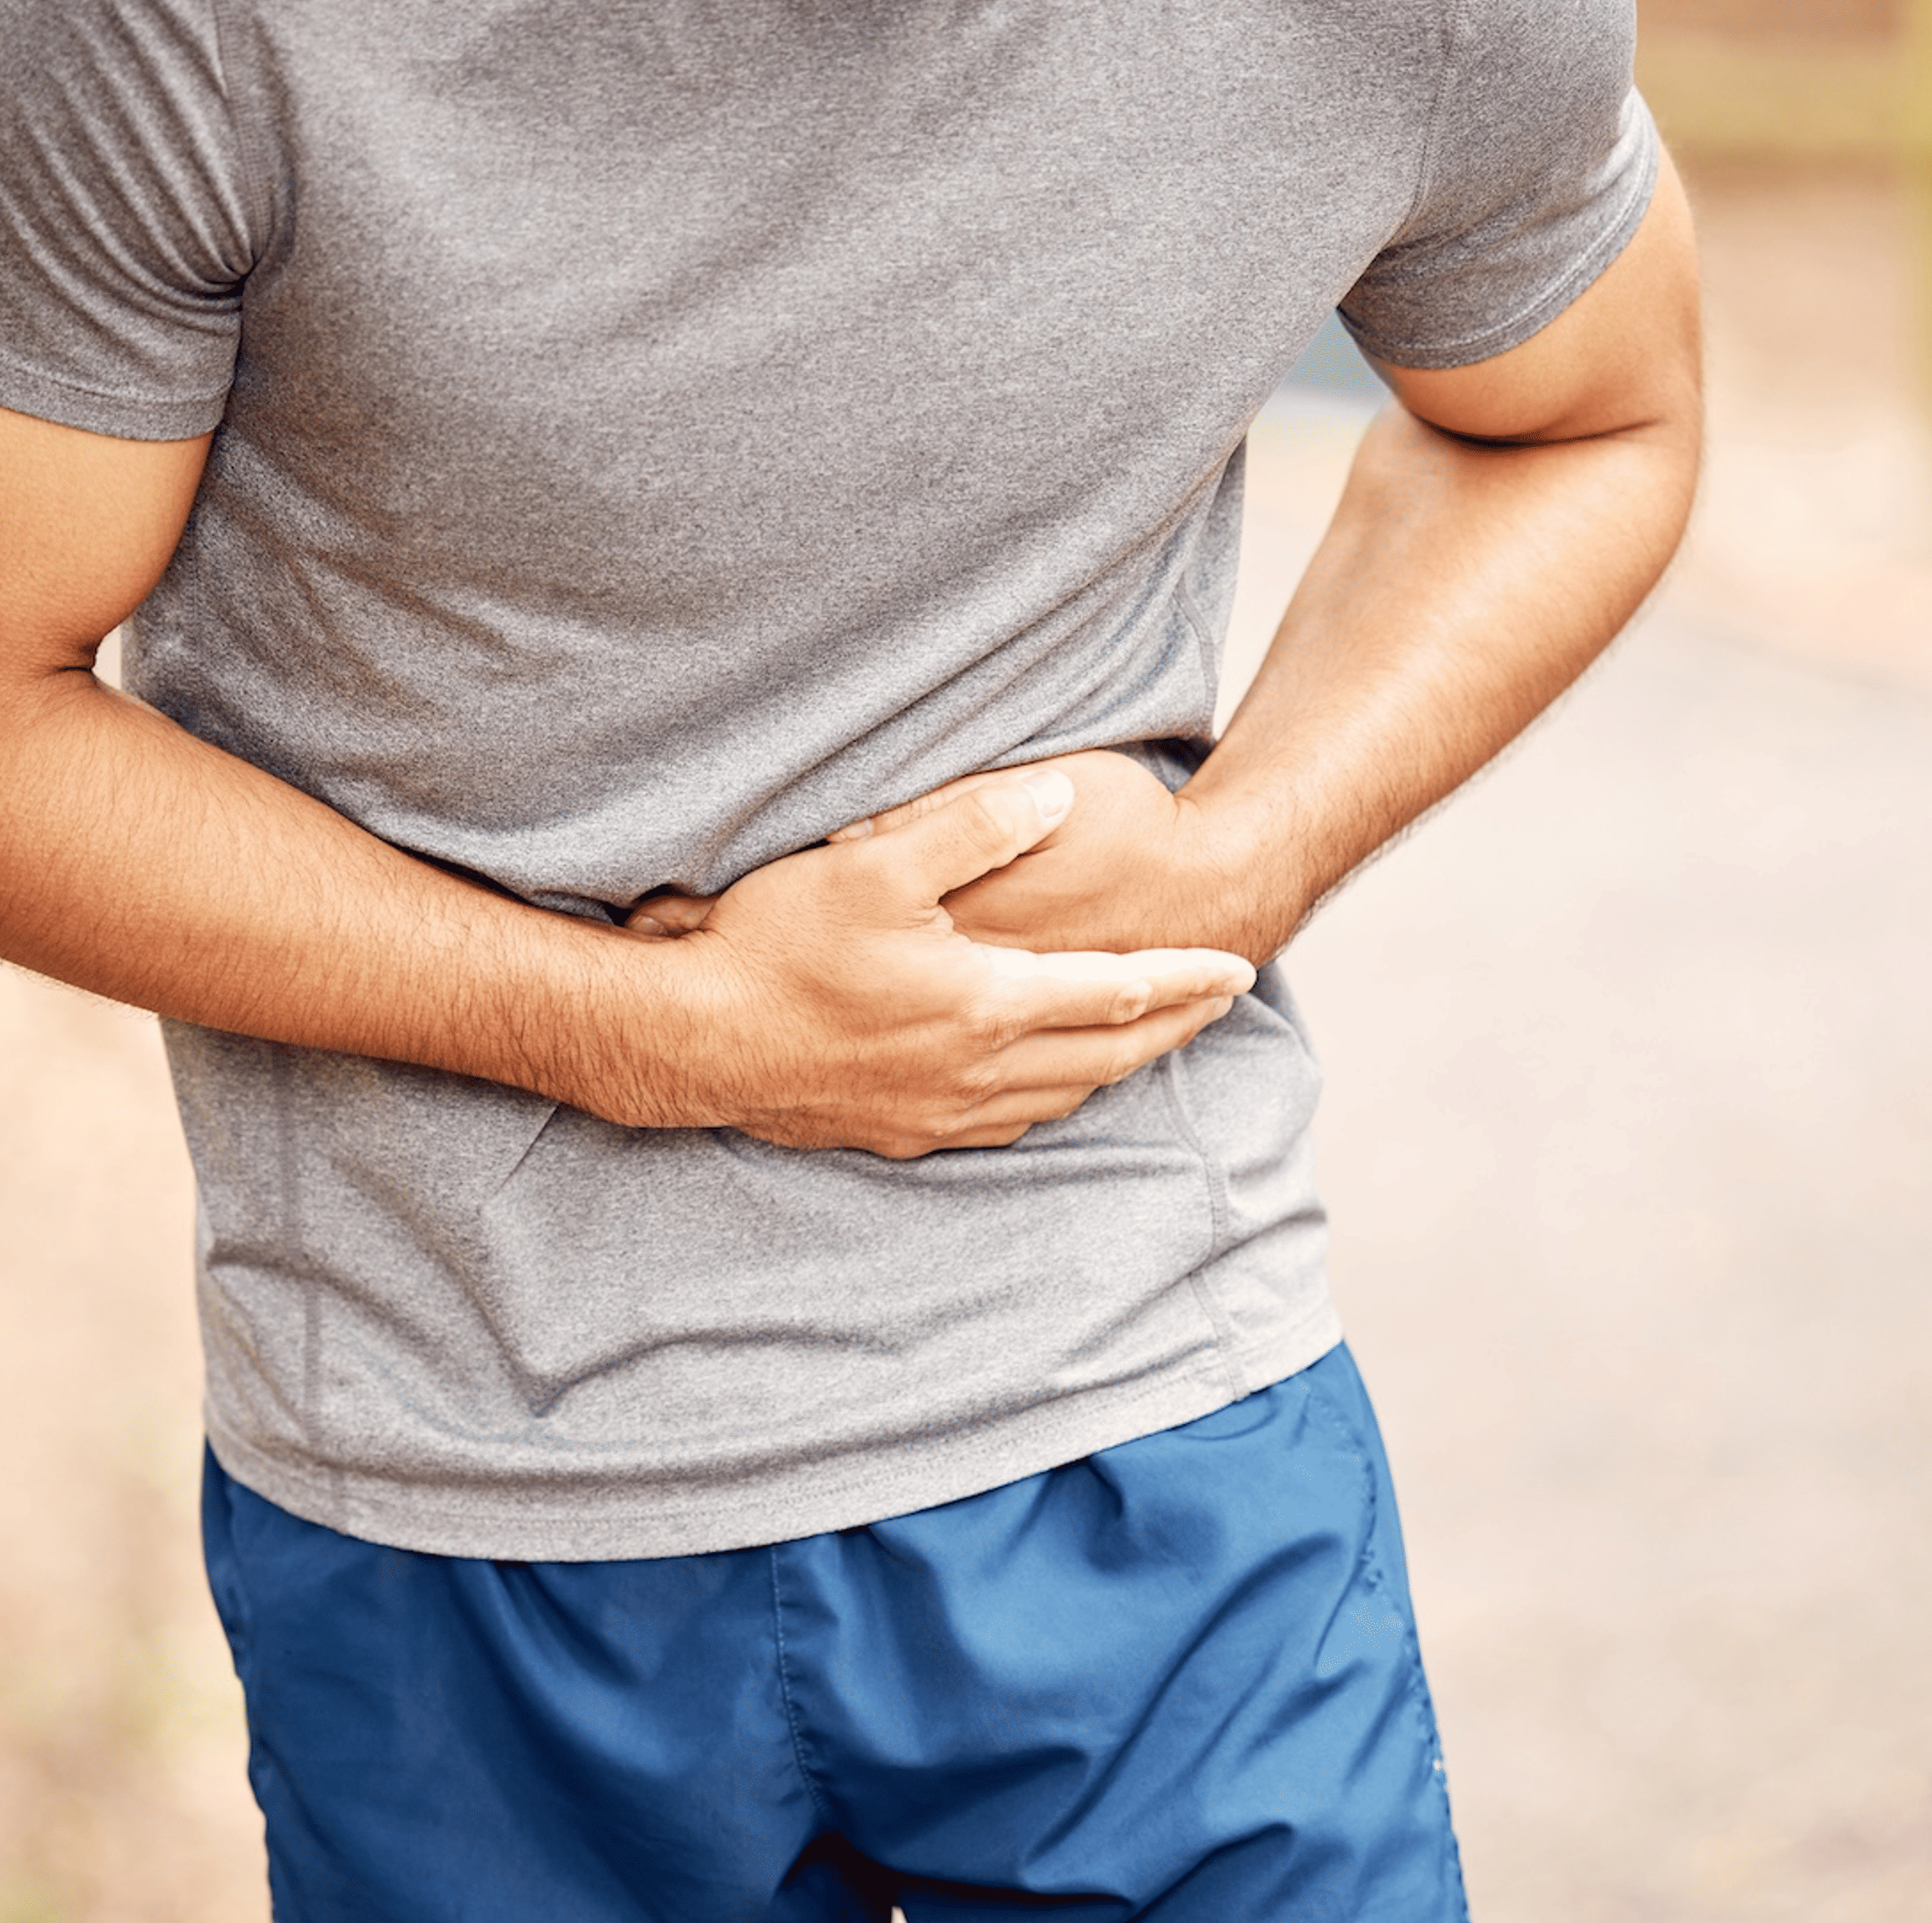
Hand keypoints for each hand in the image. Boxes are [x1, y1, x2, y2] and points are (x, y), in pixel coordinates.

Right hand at [624, 767, 1254, 1157]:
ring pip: (1061, 1097)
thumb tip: (1054, 797)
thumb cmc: (776, 948)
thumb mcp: (875, 866)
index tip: (1239, 968)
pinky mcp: (900, 1133)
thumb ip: (975, 827)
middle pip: (1108, 1055)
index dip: (1187, 980)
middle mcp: (978, 1072)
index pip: (1120, 993)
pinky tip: (1049, 1084)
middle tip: (1219, 1004)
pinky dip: (1051, 1099)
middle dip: (1174, 1027)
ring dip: (1116, 1066)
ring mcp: (939, 1113)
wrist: (691, 1040)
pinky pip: (1007, 1126)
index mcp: (986, 1004)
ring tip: (1150, 1038)